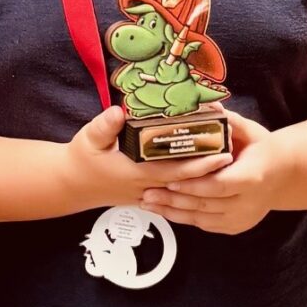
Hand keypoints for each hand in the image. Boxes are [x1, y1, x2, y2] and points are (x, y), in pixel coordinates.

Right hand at [63, 108, 233, 212]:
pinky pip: (173, 191)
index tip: (223, 154)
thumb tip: (119, 112)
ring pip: (182, 188)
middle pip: (186, 181)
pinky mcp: (146, 194)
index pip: (176, 171)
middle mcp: (147, 186)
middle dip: (211, 170)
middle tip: (235, 155)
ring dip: (203, 178)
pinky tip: (205, 174)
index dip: (201, 165)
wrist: (71, 184)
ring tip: (227, 162)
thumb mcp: (88, 138)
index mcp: (136, 173)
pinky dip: (190, 184)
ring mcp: (147, 193)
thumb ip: (104, 126)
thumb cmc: (81, 159)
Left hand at [139, 111, 283, 234]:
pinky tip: (164, 210)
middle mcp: (249, 202)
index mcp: (252, 177)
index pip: (219, 185)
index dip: (193, 185)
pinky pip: (206, 225)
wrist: (283, 175)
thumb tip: (210, 106)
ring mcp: (242, 218)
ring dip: (173, 212)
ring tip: (148, 202)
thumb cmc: (262, 149)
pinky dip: (184, 219)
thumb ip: (231, 122)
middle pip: (206, 204)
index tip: (170, 180)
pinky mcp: (235, 226)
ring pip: (203, 218)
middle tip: (147, 192)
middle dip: (174, 199)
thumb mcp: (251, 131)